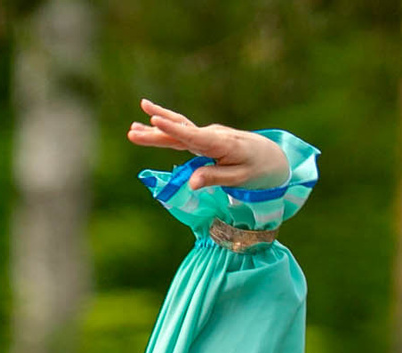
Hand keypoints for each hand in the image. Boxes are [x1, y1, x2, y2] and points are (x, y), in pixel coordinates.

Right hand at [127, 99, 289, 190]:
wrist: (270, 155)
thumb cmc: (256, 169)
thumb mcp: (239, 179)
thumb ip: (214, 178)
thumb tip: (190, 184)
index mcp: (220, 144)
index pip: (192, 136)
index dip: (172, 129)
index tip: (155, 119)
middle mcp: (211, 135)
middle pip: (179, 132)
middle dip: (155, 132)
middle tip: (131, 132)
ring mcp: (207, 134)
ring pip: (178, 129)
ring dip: (156, 127)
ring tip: (132, 126)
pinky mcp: (204, 137)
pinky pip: (182, 132)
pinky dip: (166, 128)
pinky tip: (150, 123)